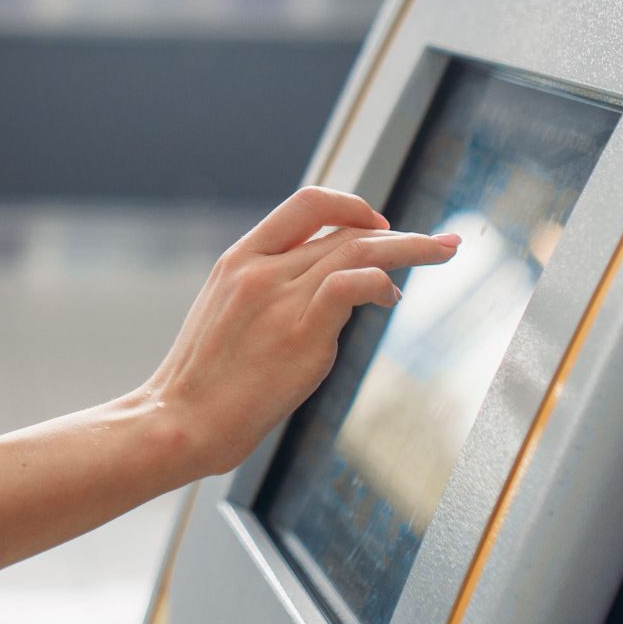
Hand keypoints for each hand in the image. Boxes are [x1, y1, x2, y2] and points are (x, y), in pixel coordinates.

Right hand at [137, 187, 458, 481]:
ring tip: (443, 252)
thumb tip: (325, 291)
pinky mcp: (299, 333)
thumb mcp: (226, 313)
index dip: (351, 206)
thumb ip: (270, 291)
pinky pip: (352, 285)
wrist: (179, 419)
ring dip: (410, 248)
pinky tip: (391, 298)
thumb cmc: (204, 380)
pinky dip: (380, 282)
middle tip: (438, 242)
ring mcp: (280, 298)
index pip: (305, 205)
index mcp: (239, 258)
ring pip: (358, 249)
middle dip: (400, 231)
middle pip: (344, 228)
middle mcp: (261, 269)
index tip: (379, 223)